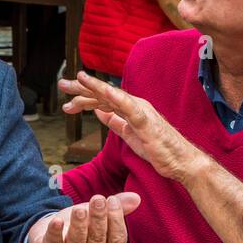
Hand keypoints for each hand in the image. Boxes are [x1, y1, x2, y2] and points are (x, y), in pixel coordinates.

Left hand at [28, 192, 139, 242]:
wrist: (51, 232)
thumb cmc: (81, 223)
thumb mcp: (98, 214)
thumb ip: (118, 207)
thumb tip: (136, 198)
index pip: (117, 240)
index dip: (116, 220)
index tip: (112, 200)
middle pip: (97, 240)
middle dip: (98, 219)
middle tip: (98, 199)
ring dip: (79, 226)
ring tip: (80, 209)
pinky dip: (55, 233)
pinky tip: (57, 220)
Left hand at [60, 72, 205, 182]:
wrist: (181, 161)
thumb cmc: (158, 149)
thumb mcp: (129, 134)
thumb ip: (115, 121)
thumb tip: (99, 111)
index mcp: (129, 109)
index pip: (102, 100)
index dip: (83, 97)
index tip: (66, 98)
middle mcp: (134, 105)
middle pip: (103, 94)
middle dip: (81, 88)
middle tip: (61, 84)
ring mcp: (140, 110)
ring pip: (113, 95)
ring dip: (93, 87)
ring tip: (77, 80)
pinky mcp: (146, 119)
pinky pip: (128, 106)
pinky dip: (115, 95)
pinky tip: (102, 89)